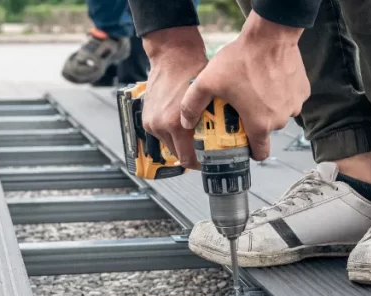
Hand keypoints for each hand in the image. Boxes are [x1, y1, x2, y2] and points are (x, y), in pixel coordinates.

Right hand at [139, 26, 208, 168]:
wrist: (172, 55)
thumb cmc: (192, 71)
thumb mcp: (208, 100)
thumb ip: (211, 124)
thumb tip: (223, 141)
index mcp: (176, 125)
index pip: (188, 159)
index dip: (201, 164)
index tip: (209, 163)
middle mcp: (161, 126)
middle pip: (178, 155)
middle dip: (192, 153)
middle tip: (206, 149)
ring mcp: (151, 123)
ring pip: (170, 144)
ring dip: (181, 142)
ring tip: (195, 134)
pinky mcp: (147, 118)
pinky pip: (162, 134)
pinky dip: (172, 132)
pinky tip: (183, 123)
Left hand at [179, 11, 308, 161]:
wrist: (270, 35)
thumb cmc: (241, 60)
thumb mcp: (207, 82)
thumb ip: (192, 105)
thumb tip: (186, 123)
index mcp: (260, 124)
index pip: (260, 154)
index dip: (250, 151)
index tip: (242, 142)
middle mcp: (280, 120)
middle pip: (267, 130)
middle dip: (256, 122)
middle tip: (242, 106)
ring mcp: (294, 105)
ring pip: (279, 114)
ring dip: (269, 107)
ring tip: (255, 89)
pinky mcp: (303, 91)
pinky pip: (290, 99)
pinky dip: (281, 94)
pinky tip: (269, 80)